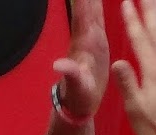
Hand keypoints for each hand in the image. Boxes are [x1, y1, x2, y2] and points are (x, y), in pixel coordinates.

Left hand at [54, 0, 108, 119]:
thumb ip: (70, 73)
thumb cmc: (79, 96)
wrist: (79, 103)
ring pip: (91, 4)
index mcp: (86, 40)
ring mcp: (91, 34)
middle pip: (87, 1)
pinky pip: (96, 12)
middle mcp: (87, 33)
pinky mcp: (95, 38)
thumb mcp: (77, 86)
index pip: (85, 9)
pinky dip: (96, 0)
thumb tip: (58, 64)